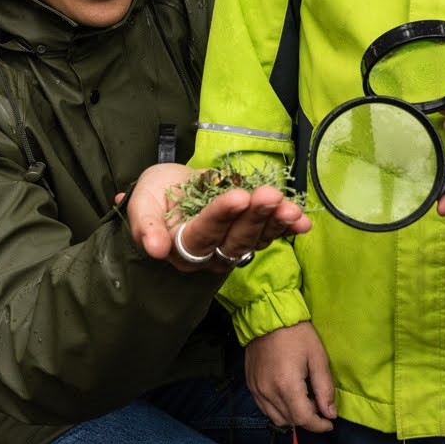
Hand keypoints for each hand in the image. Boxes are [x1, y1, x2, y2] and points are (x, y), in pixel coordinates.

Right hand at [122, 163, 311, 273]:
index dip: (221, 216)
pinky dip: (288, 227)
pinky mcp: (250, 234)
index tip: (237, 196)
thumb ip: (146, 226)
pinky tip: (303, 221)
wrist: (169, 190)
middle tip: (268, 195)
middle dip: (254, 217)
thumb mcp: (140, 204)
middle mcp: (209, 253)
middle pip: (234, 240)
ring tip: (290, 208)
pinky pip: (271, 233)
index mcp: (181, 247)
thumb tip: (155, 249)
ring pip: (256, 238)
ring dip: (275, 223)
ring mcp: (232, 245)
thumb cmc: (153, 196)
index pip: (203, 233)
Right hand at [245, 321, 336, 431]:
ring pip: (277, 418)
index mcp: (286, 385)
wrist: (268, 317)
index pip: (303, 419)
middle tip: (318, 405)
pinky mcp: (251, 385)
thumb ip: (324, 388)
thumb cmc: (296, 334)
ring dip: (293, 416)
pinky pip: (265, 408)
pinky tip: (288, 396)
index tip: (329, 423)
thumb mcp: (317, 357)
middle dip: (308, 419)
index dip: (318, 425)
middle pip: (290, 420)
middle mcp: (268, 392)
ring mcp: (256, 389)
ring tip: (304, 400)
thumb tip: (330, 413)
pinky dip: (279, 409)